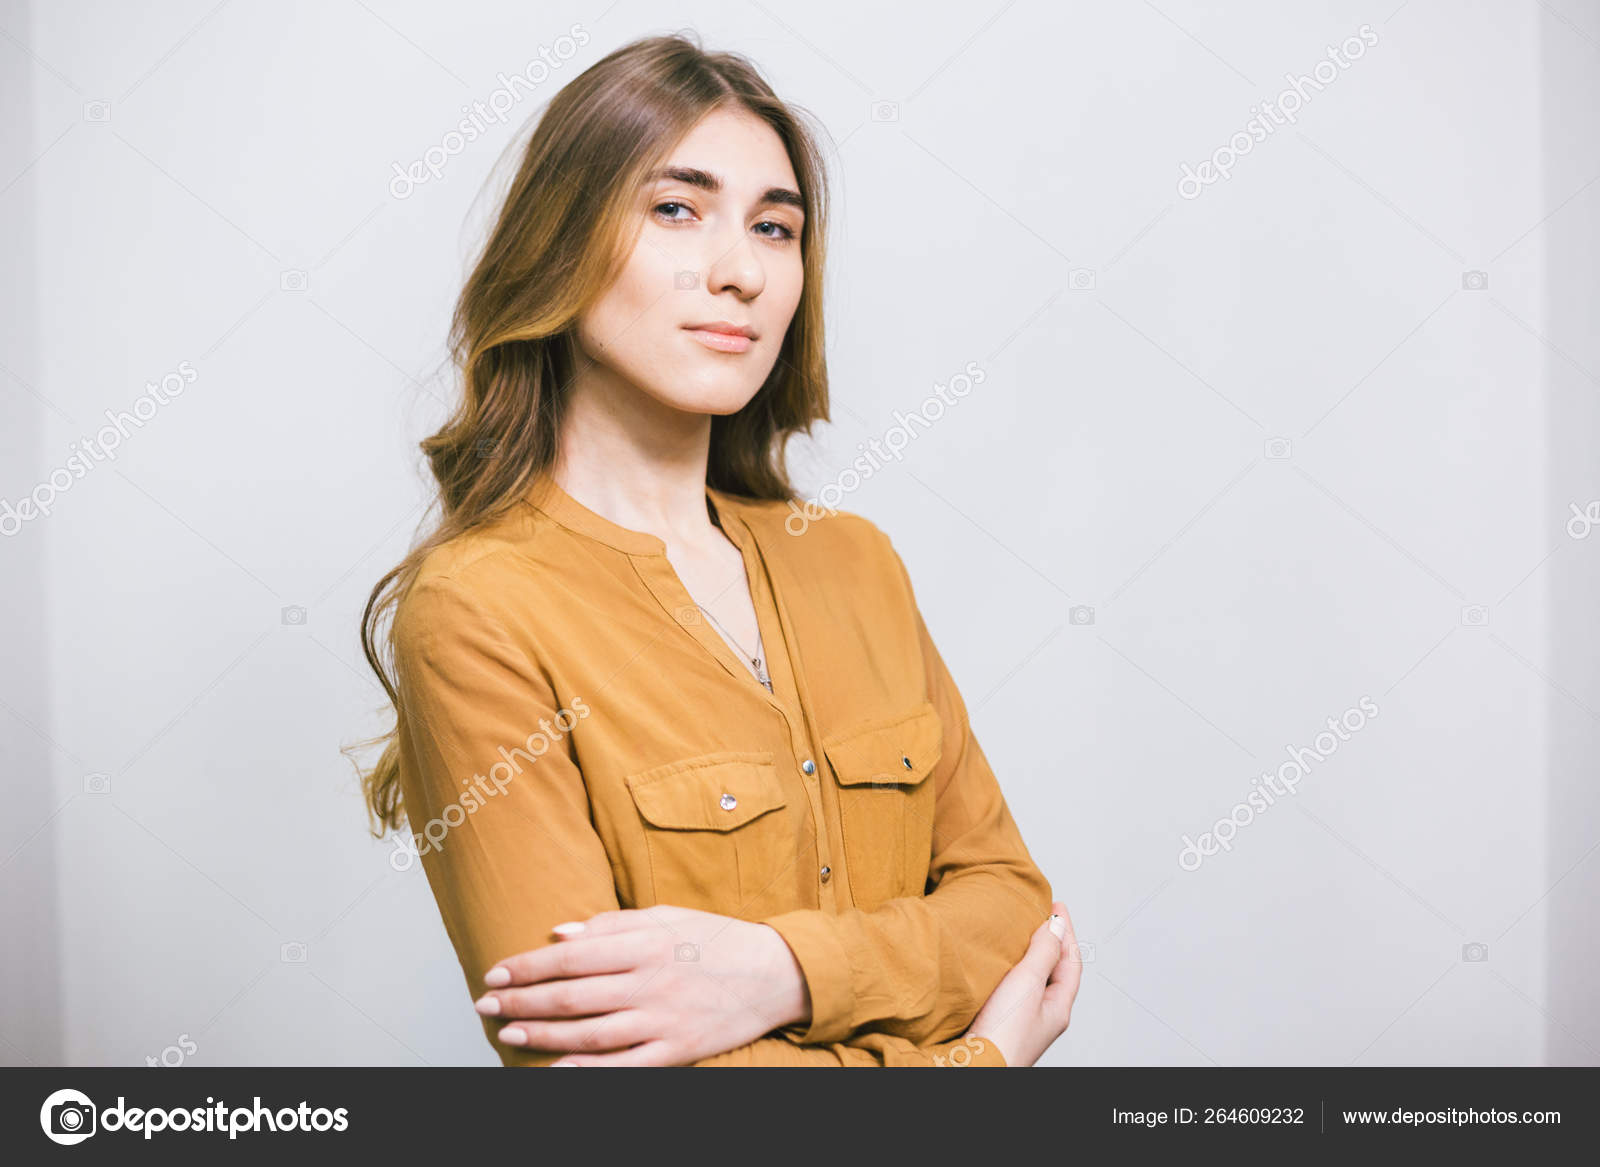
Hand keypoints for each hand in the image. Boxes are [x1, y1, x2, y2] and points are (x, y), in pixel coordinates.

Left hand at [474, 906, 811, 1065]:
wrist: (775, 973)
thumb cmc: (716, 939)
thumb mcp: (667, 916)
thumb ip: (612, 923)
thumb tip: (560, 932)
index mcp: (646, 942)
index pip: (571, 955)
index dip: (527, 966)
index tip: (495, 973)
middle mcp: (651, 981)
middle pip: (572, 996)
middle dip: (521, 1003)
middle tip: (485, 1007)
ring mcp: (664, 1019)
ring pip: (590, 1033)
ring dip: (543, 1037)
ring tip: (509, 1036)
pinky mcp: (678, 1051)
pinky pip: (625, 1067)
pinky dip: (588, 1073)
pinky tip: (557, 1073)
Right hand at [966, 900, 1081, 1065]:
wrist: (973, 1066)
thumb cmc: (1004, 1035)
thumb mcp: (1028, 983)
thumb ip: (1043, 952)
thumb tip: (1055, 925)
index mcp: (1058, 1007)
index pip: (1071, 961)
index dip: (1066, 931)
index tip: (1057, 906)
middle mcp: (1042, 1014)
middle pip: (1053, 970)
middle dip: (1049, 940)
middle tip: (1039, 915)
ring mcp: (1021, 1019)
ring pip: (1032, 980)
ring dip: (1028, 954)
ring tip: (1018, 933)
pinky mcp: (998, 1021)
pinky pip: (1012, 988)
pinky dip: (1010, 969)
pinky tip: (996, 964)